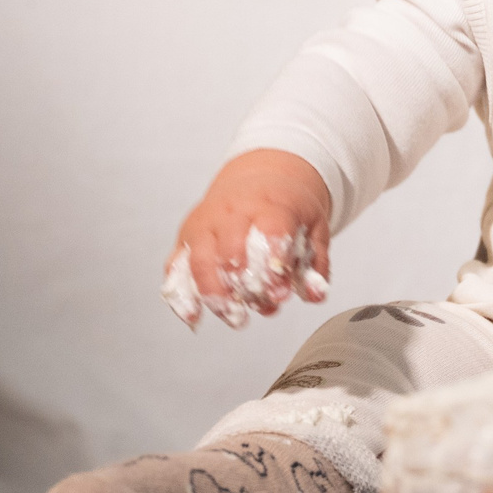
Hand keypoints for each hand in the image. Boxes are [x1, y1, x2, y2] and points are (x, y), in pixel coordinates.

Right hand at [162, 149, 332, 329]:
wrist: (257, 175)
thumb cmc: (284, 205)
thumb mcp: (313, 226)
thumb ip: (316, 264)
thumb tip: (315, 296)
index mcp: (267, 203)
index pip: (268, 231)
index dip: (273, 264)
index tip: (280, 291)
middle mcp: (231, 211)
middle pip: (230, 247)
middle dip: (244, 283)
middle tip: (262, 305)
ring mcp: (204, 224)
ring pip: (200, 259)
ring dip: (215, 293)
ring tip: (235, 317)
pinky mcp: (186, 238)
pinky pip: (176, 266)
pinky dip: (181, 293)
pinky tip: (193, 316)